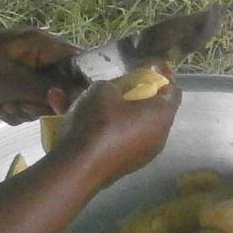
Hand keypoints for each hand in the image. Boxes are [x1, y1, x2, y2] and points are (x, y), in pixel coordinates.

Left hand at [0, 27, 76, 122]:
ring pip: (39, 99)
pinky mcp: (11, 79)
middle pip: (60, 88)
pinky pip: (23, 100)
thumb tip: (81, 97)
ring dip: (20, 108)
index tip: (60, 106)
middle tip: (17, 104)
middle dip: (38, 103)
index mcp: (43, 45)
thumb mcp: (12, 82)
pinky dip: (9, 107)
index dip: (78, 88)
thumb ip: (48, 90)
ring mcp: (24, 67)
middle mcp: (39, 54)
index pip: (80, 64)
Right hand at [53, 67, 179, 185]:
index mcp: (160, 116)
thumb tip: (113, 92)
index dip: (164, 76)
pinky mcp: (119, 165)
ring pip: (124, 124)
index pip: (173, 92)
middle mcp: (155, 137)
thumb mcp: (102, 90)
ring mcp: (138, 154)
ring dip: (104, 109)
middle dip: (133, 94)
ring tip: (76, 94)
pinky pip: (109, 138)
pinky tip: (60, 107)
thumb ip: (113, 86)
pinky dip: (93, 126)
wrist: (78, 167)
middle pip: (149, 110)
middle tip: (119, 82)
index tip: (154, 66)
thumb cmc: (100, 122)